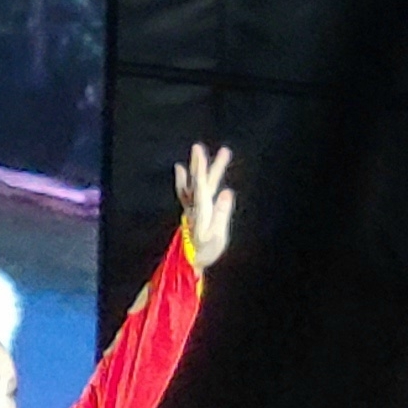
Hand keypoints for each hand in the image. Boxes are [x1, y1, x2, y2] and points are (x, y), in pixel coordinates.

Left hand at [173, 144, 236, 268]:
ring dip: (196, 168)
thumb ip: (221, 214)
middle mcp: (194, 205)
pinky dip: (183, 179)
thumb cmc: (204, 251)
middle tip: (198, 146)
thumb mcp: (216, 236)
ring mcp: (191, 207)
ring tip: (198, 151)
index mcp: (201, 209)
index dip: (200, 167)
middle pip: (198, 180)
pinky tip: (180, 169)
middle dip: (199, 163)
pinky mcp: (191, 210)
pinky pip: (186, 191)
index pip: (200, 184)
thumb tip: (227, 192)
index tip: (199, 151)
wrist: (188, 261)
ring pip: (194, 183)